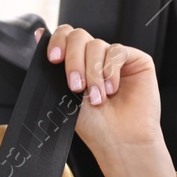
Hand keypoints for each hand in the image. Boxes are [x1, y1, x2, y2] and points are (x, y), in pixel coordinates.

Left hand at [35, 25, 176, 176]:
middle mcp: (96, 58)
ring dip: (93, 73)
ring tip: (98, 98)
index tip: (53, 58)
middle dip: (73, 60)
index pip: (66, 37)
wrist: (120, 141)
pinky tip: (112, 90)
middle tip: (75, 86)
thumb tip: (39, 34)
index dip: (57, 41)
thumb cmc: (95, 126)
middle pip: (79, 36)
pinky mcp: (136, 60)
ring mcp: (115, 58)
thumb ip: (55, 66)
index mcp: (78, 63)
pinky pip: (117, 52)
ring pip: (96, 44)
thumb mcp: (66, 93)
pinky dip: (111, 71)